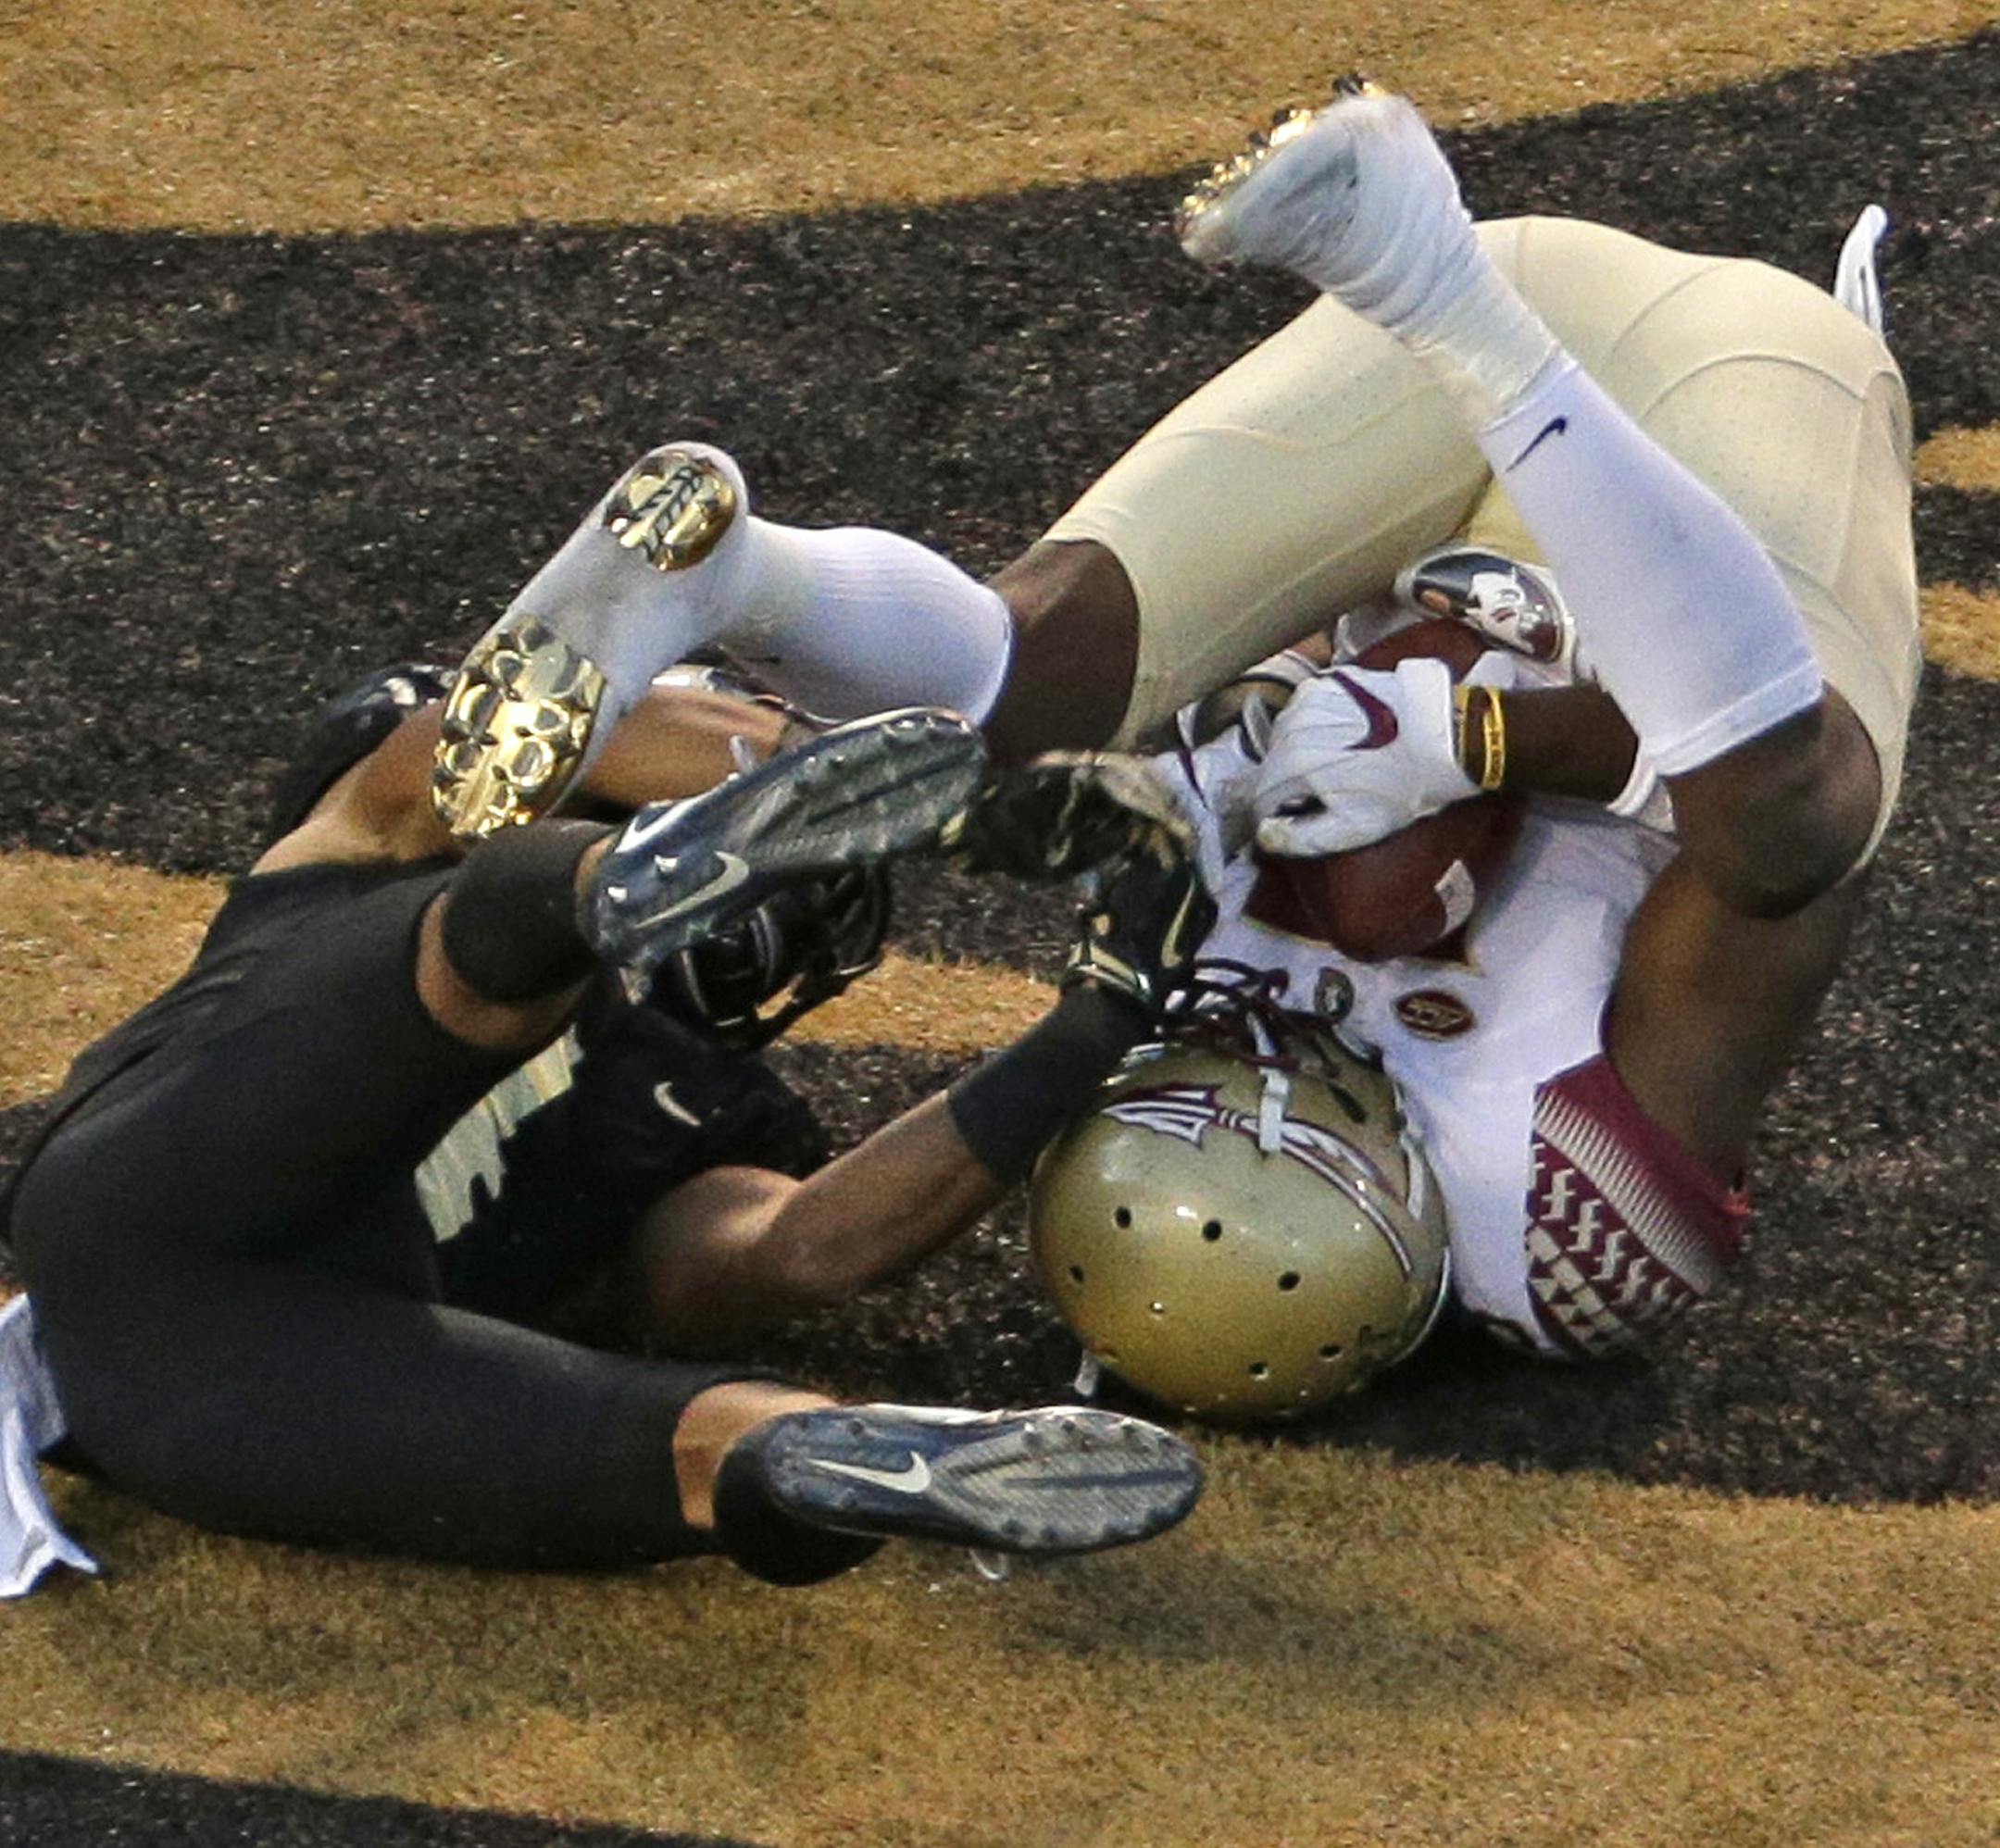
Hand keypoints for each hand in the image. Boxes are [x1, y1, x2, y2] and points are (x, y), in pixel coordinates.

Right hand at [1252, 657, 1475, 856]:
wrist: (1446, 737)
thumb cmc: (1403, 787)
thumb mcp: (1355, 828)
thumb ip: (1301, 838)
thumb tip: (1265, 835)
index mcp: (1292, 762)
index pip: (1260, 796)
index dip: (1276, 814)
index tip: (1298, 818)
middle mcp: (1293, 724)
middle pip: (1272, 763)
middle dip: (1290, 782)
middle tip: (1326, 792)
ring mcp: (1312, 696)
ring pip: (1287, 735)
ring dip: (1302, 751)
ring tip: (1339, 763)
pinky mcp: (1333, 680)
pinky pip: (1308, 709)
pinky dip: (1318, 725)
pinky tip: (1348, 736)